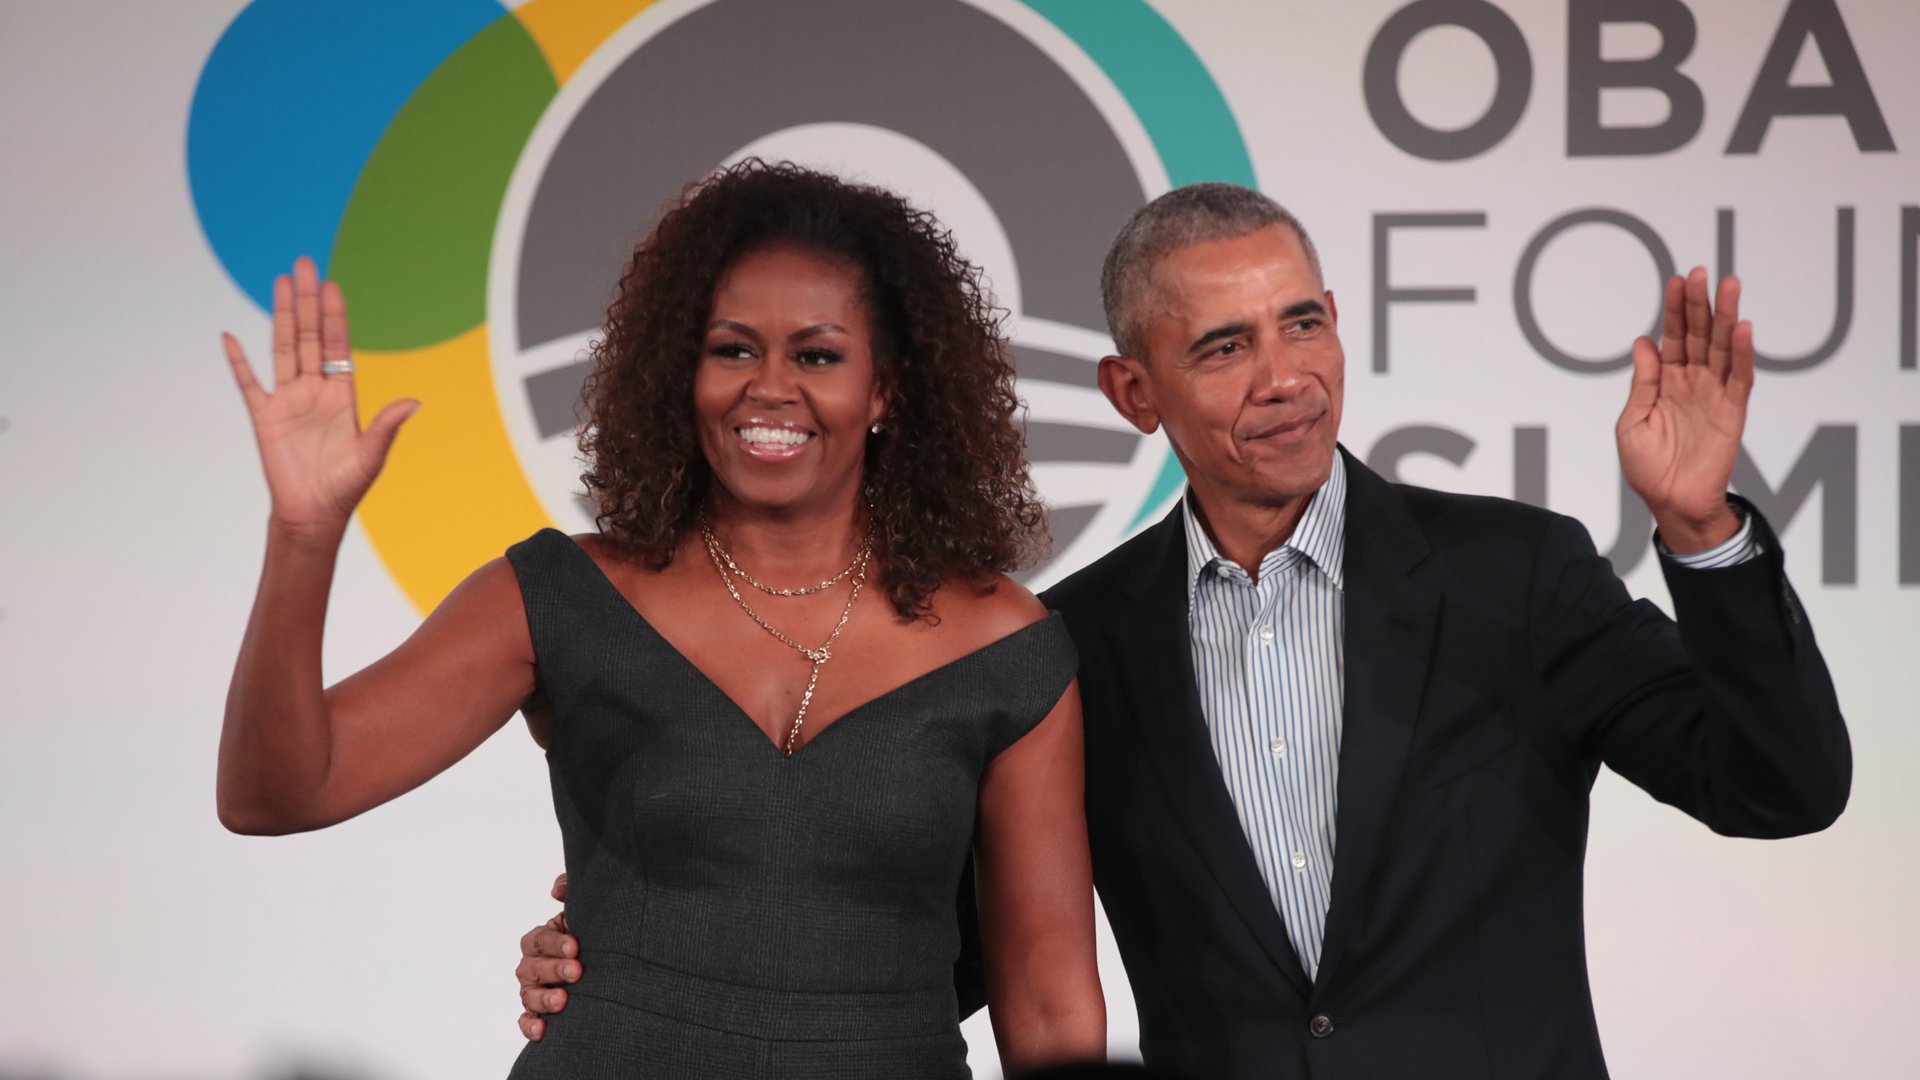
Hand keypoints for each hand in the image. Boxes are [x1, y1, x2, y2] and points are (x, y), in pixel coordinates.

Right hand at [222, 257, 417, 539]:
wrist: (314, 513)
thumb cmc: (345, 486)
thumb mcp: (371, 455)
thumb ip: (387, 426)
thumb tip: (414, 402)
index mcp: (342, 395)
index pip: (337, 345)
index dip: (335, 316)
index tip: (332, 286)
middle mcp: (314, 390)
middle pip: (309, 336)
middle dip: (307, 301)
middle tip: (303, 265)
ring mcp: (287, 400)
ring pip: (283, 348)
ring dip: (282, 316)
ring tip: (281, 283)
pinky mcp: (264, 416)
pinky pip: (248, 383)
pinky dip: (238, 361)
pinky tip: (230, 337)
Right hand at [517, 873, 579, 1041]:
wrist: (608, 963)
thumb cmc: (592, 934)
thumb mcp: (585, 909)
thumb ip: (571, 891)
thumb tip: (557, 891)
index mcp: (541, 939)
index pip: (539, 939)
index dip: (554, 942)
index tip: (576, 946)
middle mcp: (532, 965)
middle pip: (533, 968)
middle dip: (554, 969)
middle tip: (577, 971)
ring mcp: (533, 990)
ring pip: (528, 995)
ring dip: (544, 999)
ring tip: (563, 1001)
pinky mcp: (538, 1013)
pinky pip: (526, 1021)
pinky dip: (530, 1026)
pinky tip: (542, 1031)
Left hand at [1616, 266, 1750, 552]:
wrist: (1671, 503)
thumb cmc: (1647, 467)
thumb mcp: (1632, 422)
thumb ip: (1642, 383)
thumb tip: (1643, 341)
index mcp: (1665, 381)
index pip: (1672, 337)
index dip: (1674, 310)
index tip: (1675, 280)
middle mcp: (1692, 382)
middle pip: (1699, 334)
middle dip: (1700, 303)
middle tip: (1701, 273)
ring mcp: (1713, 394)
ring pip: (1723, 348)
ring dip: (1727, 317)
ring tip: (1729, 286)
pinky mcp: (1732, 411)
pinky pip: (1740, 378)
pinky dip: (1743, 353)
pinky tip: (1743, 328)